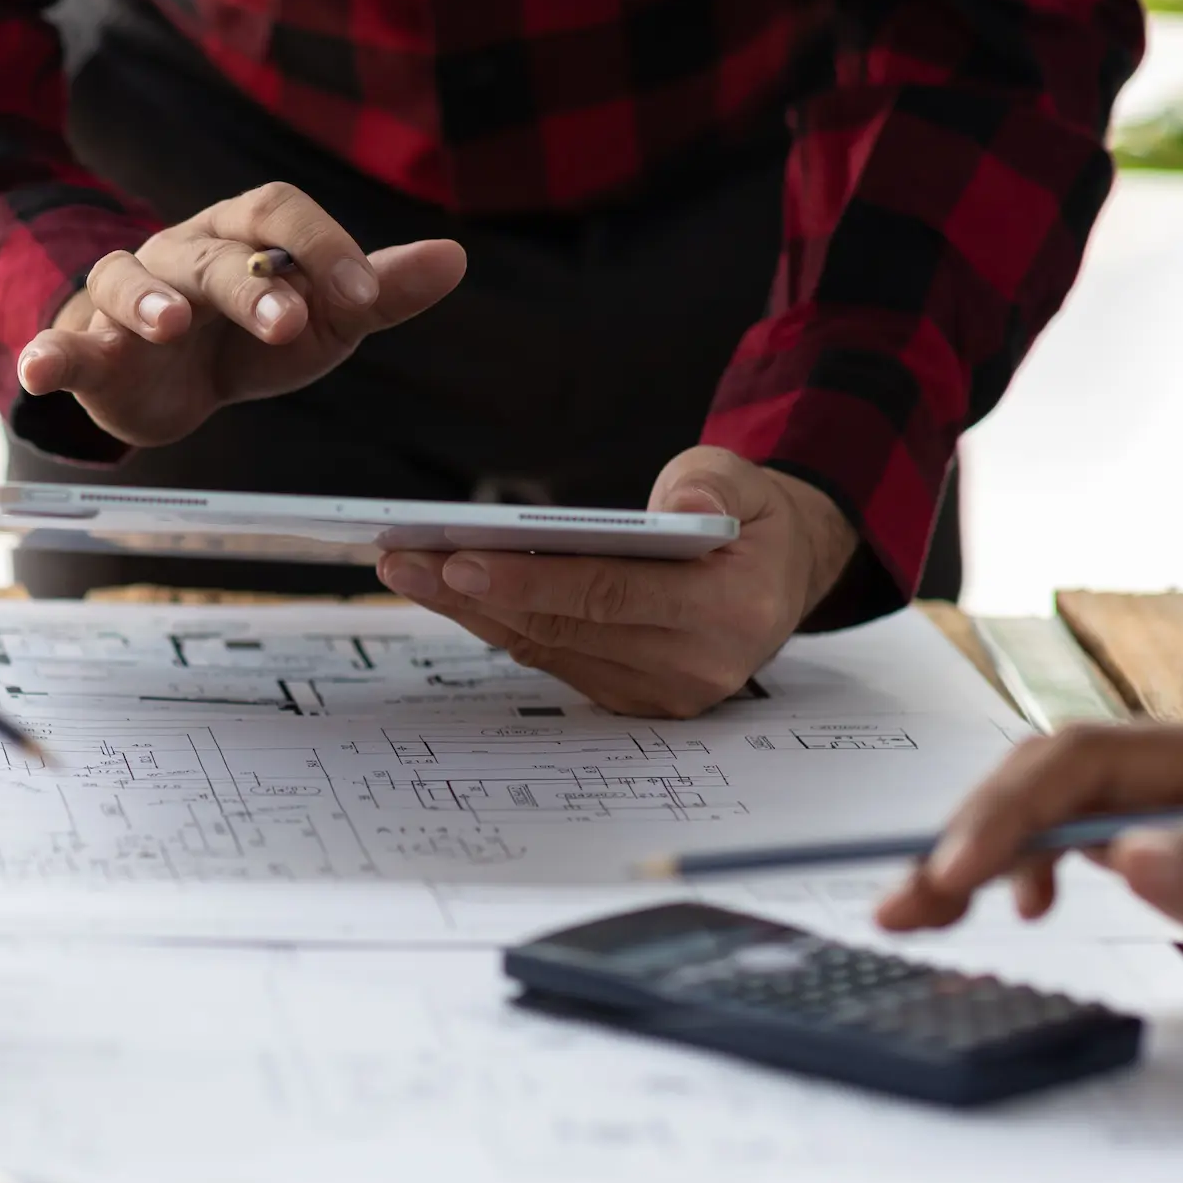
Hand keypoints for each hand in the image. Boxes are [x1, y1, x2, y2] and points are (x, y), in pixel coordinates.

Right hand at [16, 182, 466, 445]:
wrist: (172, 380)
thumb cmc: (253, 335)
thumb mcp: (323, 318)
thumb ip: (377, 290)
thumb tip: (455, 257)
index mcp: (243, 238)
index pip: (278, 213)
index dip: (322, 247)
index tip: (364, 298)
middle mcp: (181, 254)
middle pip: (212, 254)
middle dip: (250, 285)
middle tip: (289, 322)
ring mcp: (126, 300)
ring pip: (128, 281)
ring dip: (148, 302)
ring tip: (170, 327)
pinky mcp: (87, 349)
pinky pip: (62, 344)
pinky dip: (48, 354)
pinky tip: (40, 370)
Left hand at [374, 447, 860, 717]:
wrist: (778, 577)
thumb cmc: (749, 521)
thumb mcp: (745, 481)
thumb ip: (714, 486)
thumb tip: (681, 508)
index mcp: (732, 613)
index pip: (614, 596)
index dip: (533, 580)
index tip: (461, 559)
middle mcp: (698, 667)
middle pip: (566, 629)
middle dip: (475, 593)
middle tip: (404, 561)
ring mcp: (666, 694)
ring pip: (550, 649)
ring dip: (473, 611)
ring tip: (410, 571)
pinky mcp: (637, 700)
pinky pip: (556, 660)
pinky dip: (502, 625)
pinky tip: (453, 593)